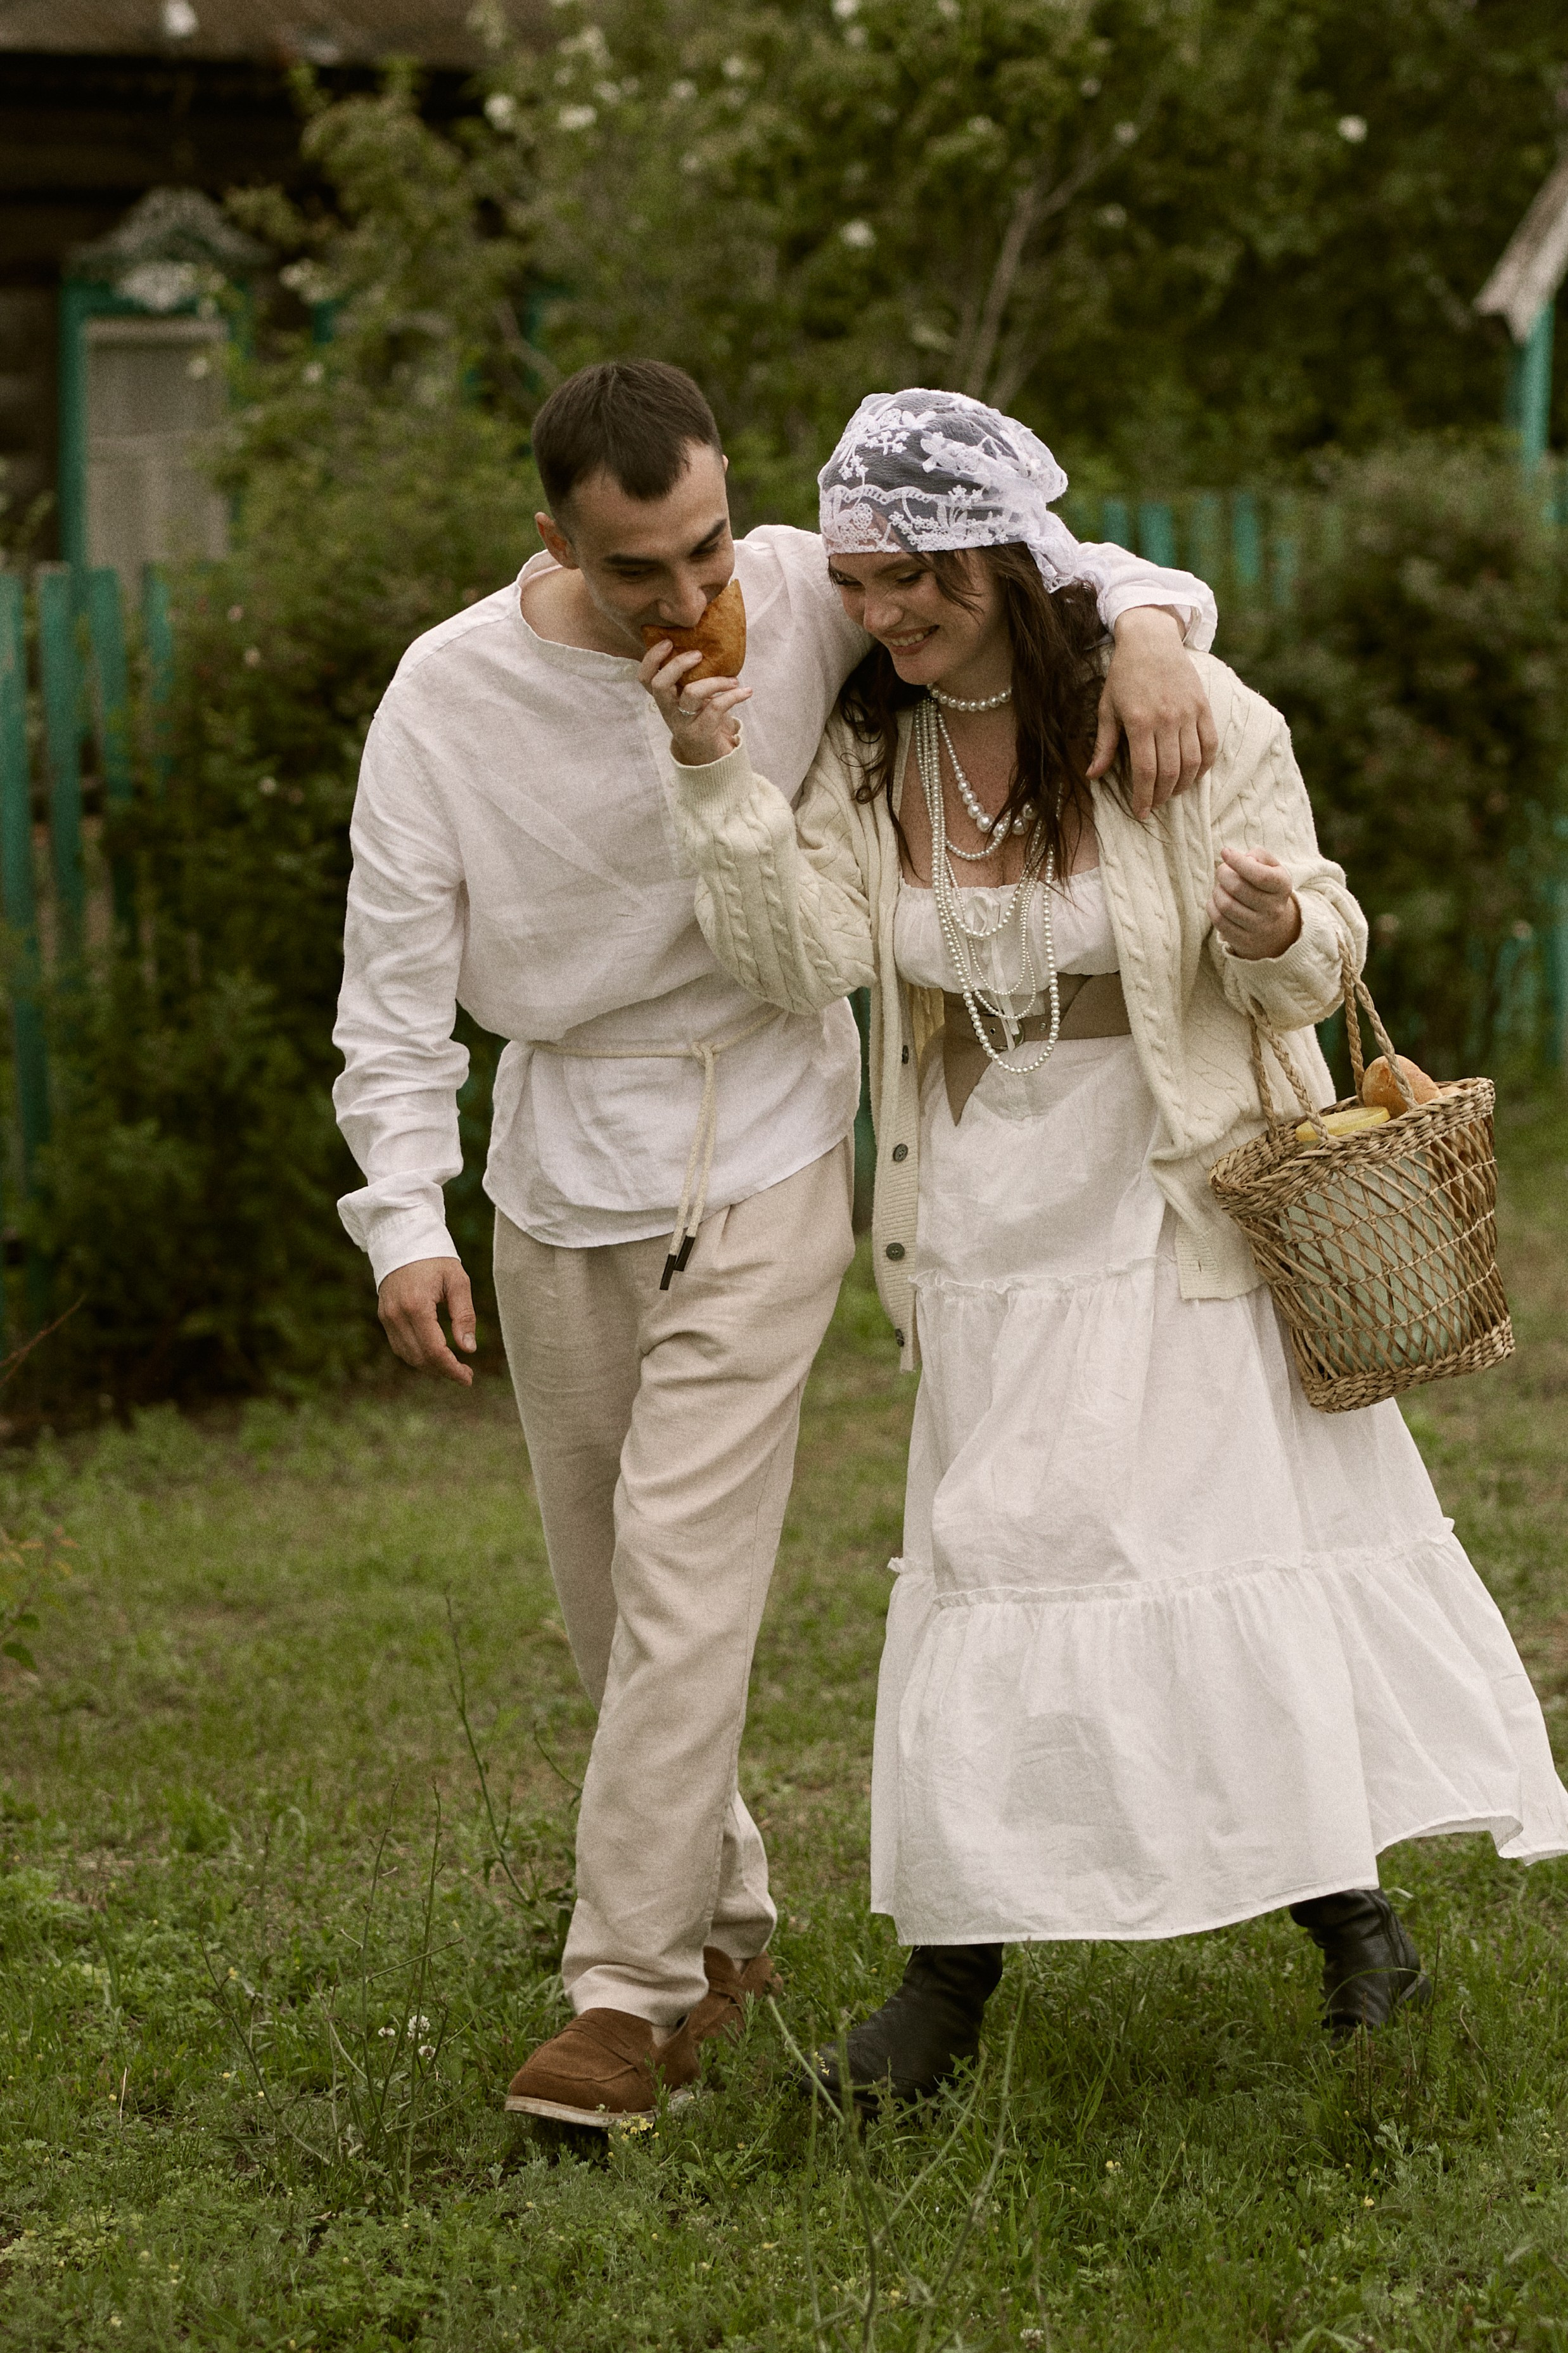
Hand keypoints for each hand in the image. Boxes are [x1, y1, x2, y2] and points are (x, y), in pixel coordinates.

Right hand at [377, 1256, 476, 1385]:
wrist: (403, 1239)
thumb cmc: (435, 1258)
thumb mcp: (458, 1281)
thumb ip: (464, 1315)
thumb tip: (469, 1349)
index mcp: (417, 1305)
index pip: (434, 1351)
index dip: (452, 1369)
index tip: (468, 1378)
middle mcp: (397, 1315)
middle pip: (420, 1358)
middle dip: (444, 1371)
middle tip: (465, 1374)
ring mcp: (387, 1317)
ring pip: (408, 1356)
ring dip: (430, 1366)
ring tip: (452, 1366)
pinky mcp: (384, 1316)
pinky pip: (399, 1346)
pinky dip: (417, 1355)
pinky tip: (434, 1354)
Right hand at [639, 642, 751, 767]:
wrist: (710, 759)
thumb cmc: (702, 720)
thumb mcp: (692, 699)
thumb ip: (690, 678)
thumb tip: (705, 643)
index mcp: (664, 699)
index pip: (645, 678)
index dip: (652, 659)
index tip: (669, 642)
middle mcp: (669, 711)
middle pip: (660, 684)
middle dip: (678, 664)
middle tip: (699, 655)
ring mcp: (684, 723)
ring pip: (691, 693)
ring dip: (715, 681)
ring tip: (734, 679)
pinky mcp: (702, 732)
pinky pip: (716, 707)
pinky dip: (734, 696)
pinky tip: (747, 691)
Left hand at [1090, 608, 1218, 818]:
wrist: (1151, 640)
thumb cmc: (1124, 676)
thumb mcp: (1107, 708)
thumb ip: (1104, 745)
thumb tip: (1092, 776)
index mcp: (1139, 721)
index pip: (1145, 771)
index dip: (1143, 797)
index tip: (1140, 812)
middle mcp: (1167, 719)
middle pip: (1170, 771)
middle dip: (1161, 795)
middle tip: (1153, 805)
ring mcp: (1188, 713)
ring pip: (1192, 762)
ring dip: (1182, 785)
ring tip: (1170, 793)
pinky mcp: (1203, 706)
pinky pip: (1210, 744)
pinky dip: (1204, 765)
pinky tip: (1194, 775)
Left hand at [1208, 845, 1301, 959]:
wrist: (1274, 926)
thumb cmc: (1267, 888)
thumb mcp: (1272, 868)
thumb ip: (1259, 855)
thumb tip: (1241, 857)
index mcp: (1282, 887)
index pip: (1260, 875)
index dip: (1239, 862)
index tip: (1225, 852)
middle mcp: (1274, 909)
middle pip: (1238, 888)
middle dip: (1223, 874)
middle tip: (1223, 871)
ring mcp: (1259, 927)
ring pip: (1226, 905)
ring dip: (1217, 891)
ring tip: (1221, 887)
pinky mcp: (1244, 940)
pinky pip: (1218, 920)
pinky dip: (1212, 906)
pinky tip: (1217, 901)